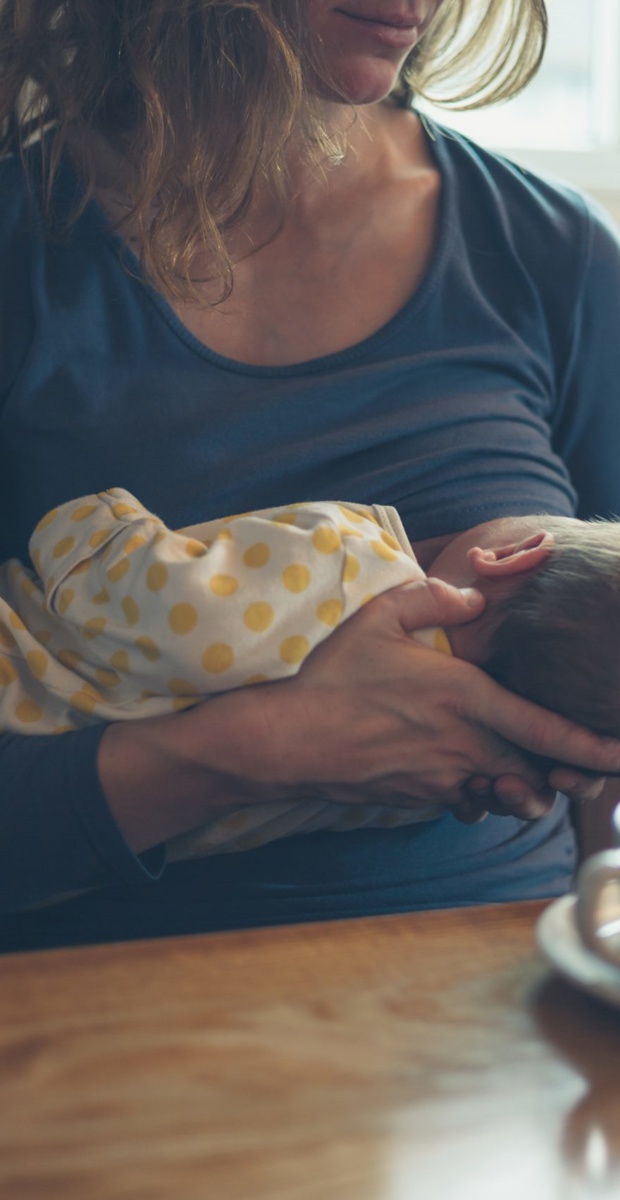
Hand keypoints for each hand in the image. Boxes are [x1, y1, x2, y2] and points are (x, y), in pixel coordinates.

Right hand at [100, 576, 619, 851]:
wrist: (288, 740)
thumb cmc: (334, 677)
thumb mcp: (379, 617)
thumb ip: (434, 598)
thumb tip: (474, 597)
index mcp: (464, 698)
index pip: (544, 728)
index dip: (590, 746)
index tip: (618, 755)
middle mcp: (462, 745)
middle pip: (533, 771)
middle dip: (558, 774)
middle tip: (573, 769)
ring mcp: (441, 778)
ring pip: (502, 792)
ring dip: (516, 785)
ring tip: (515, 771)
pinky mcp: (419, 799)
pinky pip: (464, 800)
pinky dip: (473, 791)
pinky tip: (460, 771)